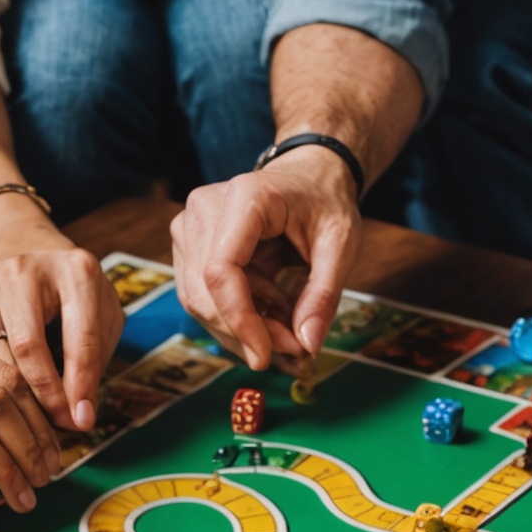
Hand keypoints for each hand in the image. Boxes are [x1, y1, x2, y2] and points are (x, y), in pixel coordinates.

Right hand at [0, 204, 123, 431]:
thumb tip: (77, 418)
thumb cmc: (76, 300)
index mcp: (74, 272)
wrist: (32, 263)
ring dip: (13, 401)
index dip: (81, 386)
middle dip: (44, 397)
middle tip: (56, 430)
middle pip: (28, 347)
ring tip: (32, 427)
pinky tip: (4, 412)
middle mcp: (23, 273)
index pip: (78, 338)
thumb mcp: (101, 322)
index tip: (83, 422)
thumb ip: (92, 364)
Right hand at [171, 145, 360, 371]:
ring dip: (242, 328)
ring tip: (288, 325)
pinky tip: (272, 311)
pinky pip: (204, 297)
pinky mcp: (190, 245)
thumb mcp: (340, 244)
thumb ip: (324, 295)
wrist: (309, 174)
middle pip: (204, 293)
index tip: (266, 357)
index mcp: (243, 198)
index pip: (220, 271)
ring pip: (199, 302)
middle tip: (293, 349)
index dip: (239, 320)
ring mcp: (190, 226)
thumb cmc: (325, 201)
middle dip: (245, 332)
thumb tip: (307, 345)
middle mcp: (204, 208)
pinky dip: (238, 316)